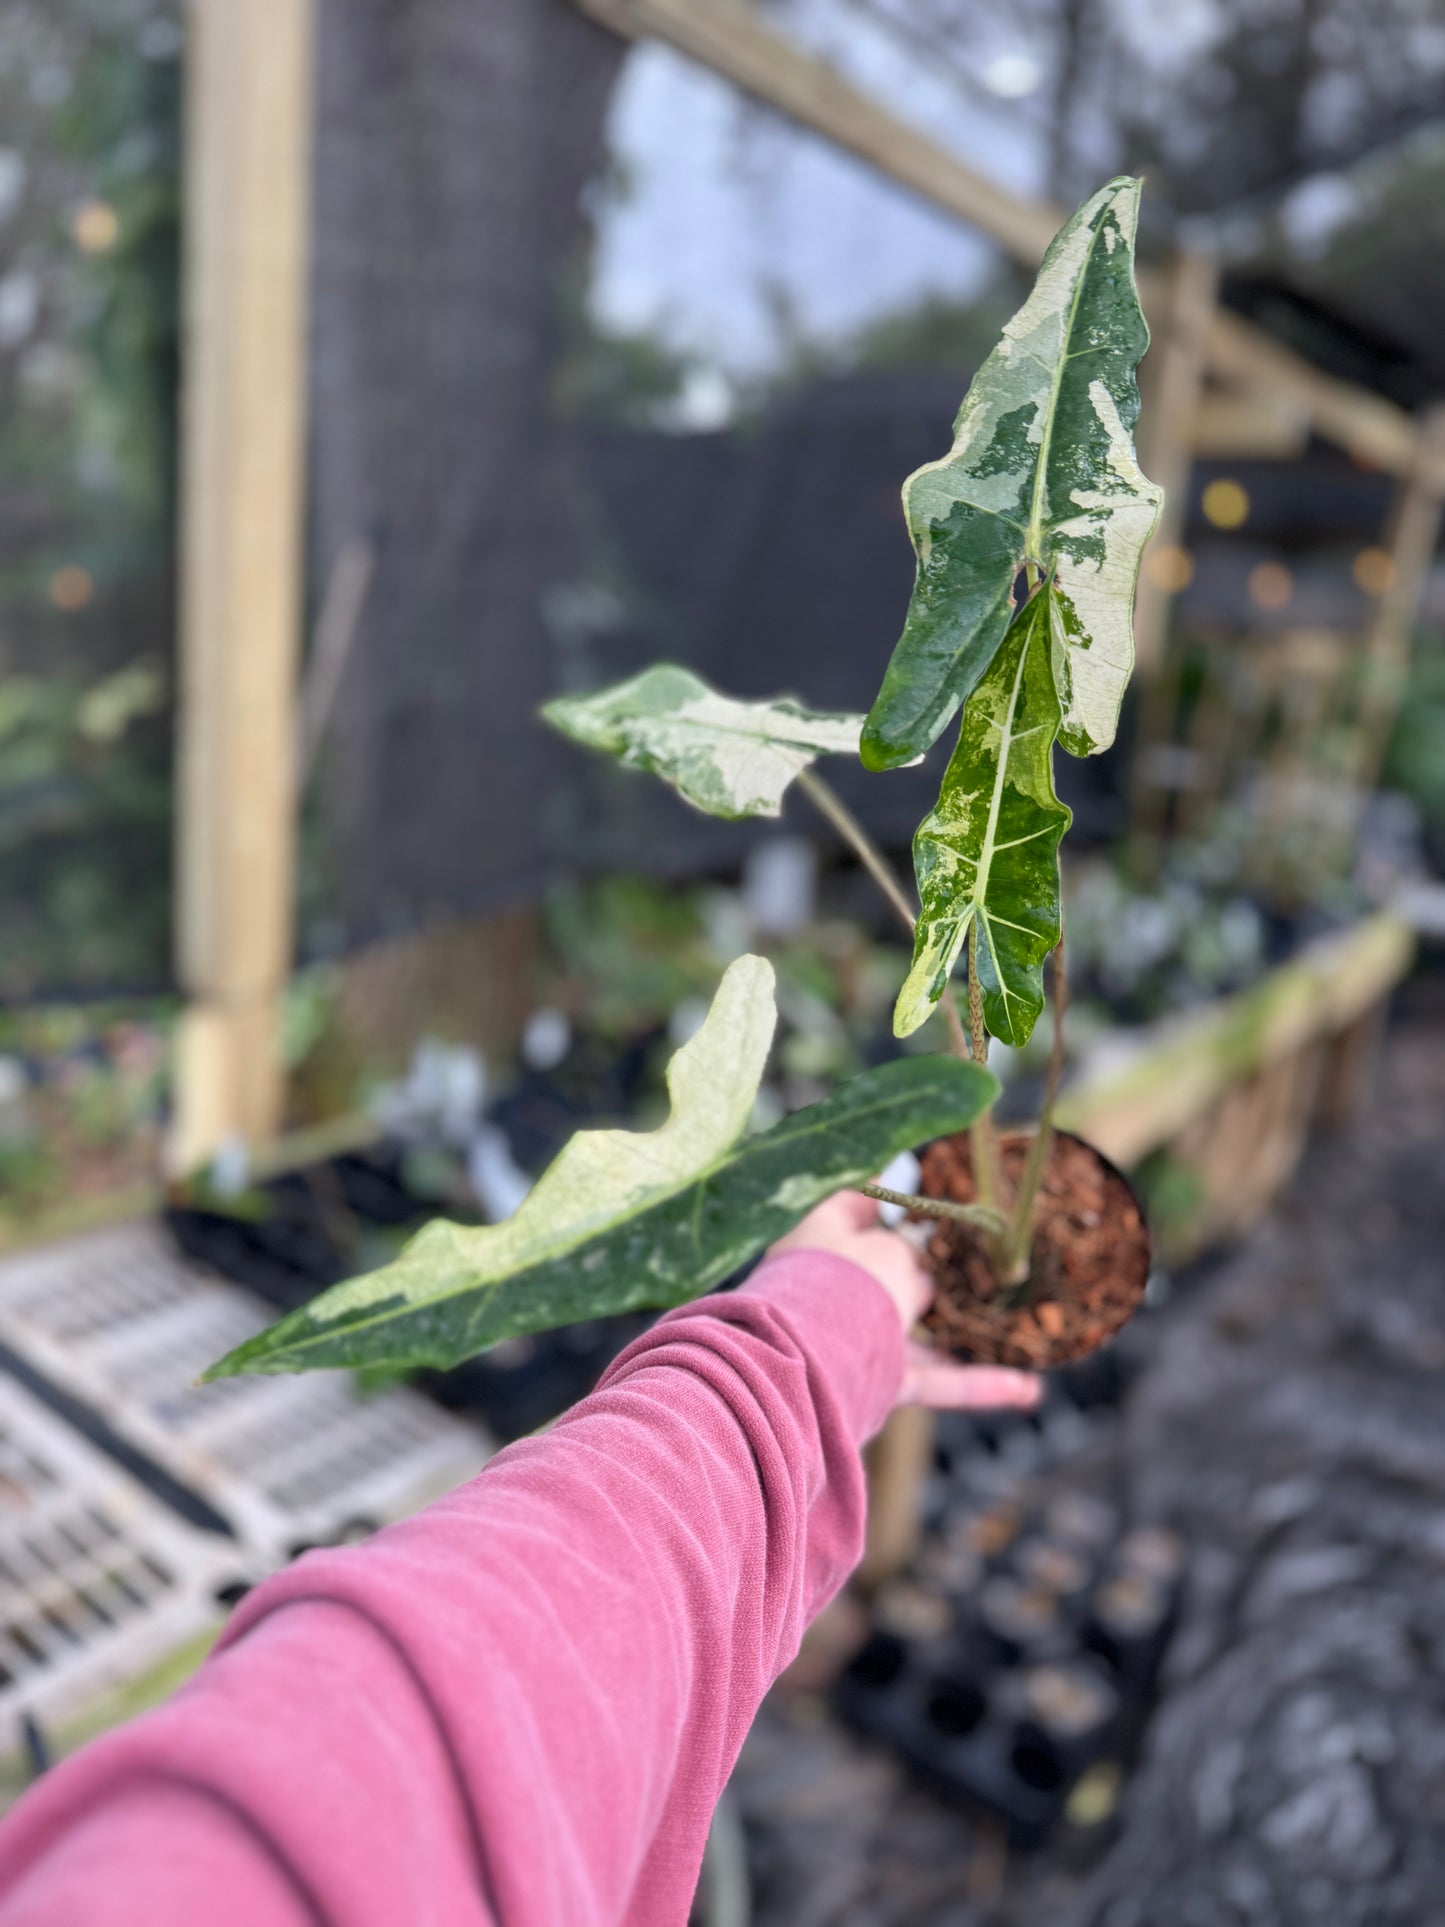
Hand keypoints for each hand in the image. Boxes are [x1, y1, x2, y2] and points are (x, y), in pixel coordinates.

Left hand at [768, 1191, 1040, 1413]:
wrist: (808, 1368)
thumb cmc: (843, 1288)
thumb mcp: (890, 1253)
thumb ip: (912, 1258)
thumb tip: (921, 1276)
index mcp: (820, 1238)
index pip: (853, 1204)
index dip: (886, 1194)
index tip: (926, 1186)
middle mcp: (830, 1287)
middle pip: (888, 1270)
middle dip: (929, 1266)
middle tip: (983, 1255)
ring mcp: (853, 1338)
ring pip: (916, 1329)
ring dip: (964, 1329)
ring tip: (1015, 1322)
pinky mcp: (875, 1385)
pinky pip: (931, 1380)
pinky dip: (976, 1385)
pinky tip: (1026, 1388)